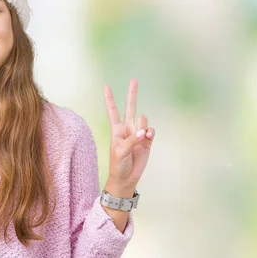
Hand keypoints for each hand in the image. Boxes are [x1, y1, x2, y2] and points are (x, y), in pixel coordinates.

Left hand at [103, 79, 154, 196]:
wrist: (127, 177)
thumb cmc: (118, 164)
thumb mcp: (120, 151)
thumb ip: (131, 139)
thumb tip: (143, 131)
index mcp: (116, 129)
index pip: (112, 110)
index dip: (109, 98)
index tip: (106, 85)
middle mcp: (128, 128)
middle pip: (130, 107)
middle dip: (132, 93)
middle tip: (134, 80)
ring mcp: (138, 133)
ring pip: (143, 120)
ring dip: (142, 126)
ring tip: (140, 138)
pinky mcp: (147, 140)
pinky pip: (151, 130)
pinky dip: (150, 132)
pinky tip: (148, 137)